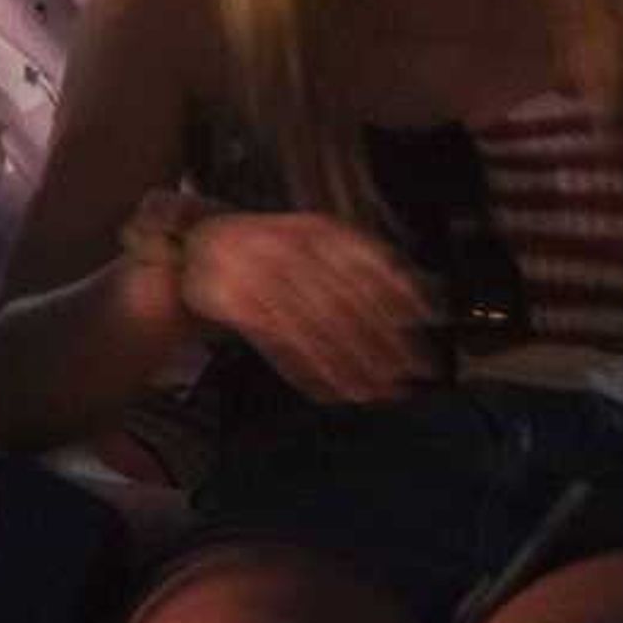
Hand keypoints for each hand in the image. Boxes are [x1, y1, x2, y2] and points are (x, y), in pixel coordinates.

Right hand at [178, 210, 439, 404]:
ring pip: (313, 329)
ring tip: (379, 393)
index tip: (430, 323)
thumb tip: (428, 296)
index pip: (366, 261)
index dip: (400, 292)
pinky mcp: (231, 304)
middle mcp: (285, 247)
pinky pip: (278, 345)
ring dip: (349, 365)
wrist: (192, 246)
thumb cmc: (271, 251)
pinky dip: (308, 372)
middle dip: (383, 341)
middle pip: (344, 301)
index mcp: (313, 229)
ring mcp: (254, 275)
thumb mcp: (317, 242)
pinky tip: (334, 392)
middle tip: (415, 371)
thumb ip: (365, 263)